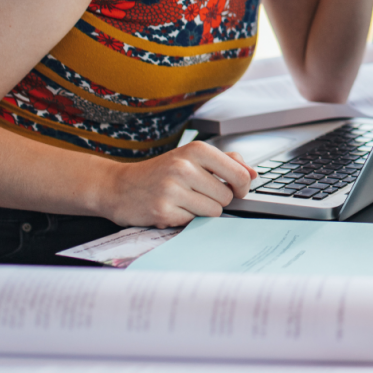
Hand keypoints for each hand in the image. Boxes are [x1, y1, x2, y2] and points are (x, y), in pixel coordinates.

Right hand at [100, 142, 257, 227]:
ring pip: (214, 211)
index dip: (243, 186)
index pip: (240, 174)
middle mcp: (183, 167)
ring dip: (203, 211)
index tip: (236, 189)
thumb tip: (253, 173)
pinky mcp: (163, 212)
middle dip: (218, 199)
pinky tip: (172, 209)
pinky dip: (187, 219)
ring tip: (185, 201)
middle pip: (228, 196)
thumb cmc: (161, 172)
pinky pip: (194, 222)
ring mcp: (172, 190)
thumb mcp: (192, 158)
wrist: (118, 187)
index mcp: (195, 150)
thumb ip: (226, 162)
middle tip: (198, 193)